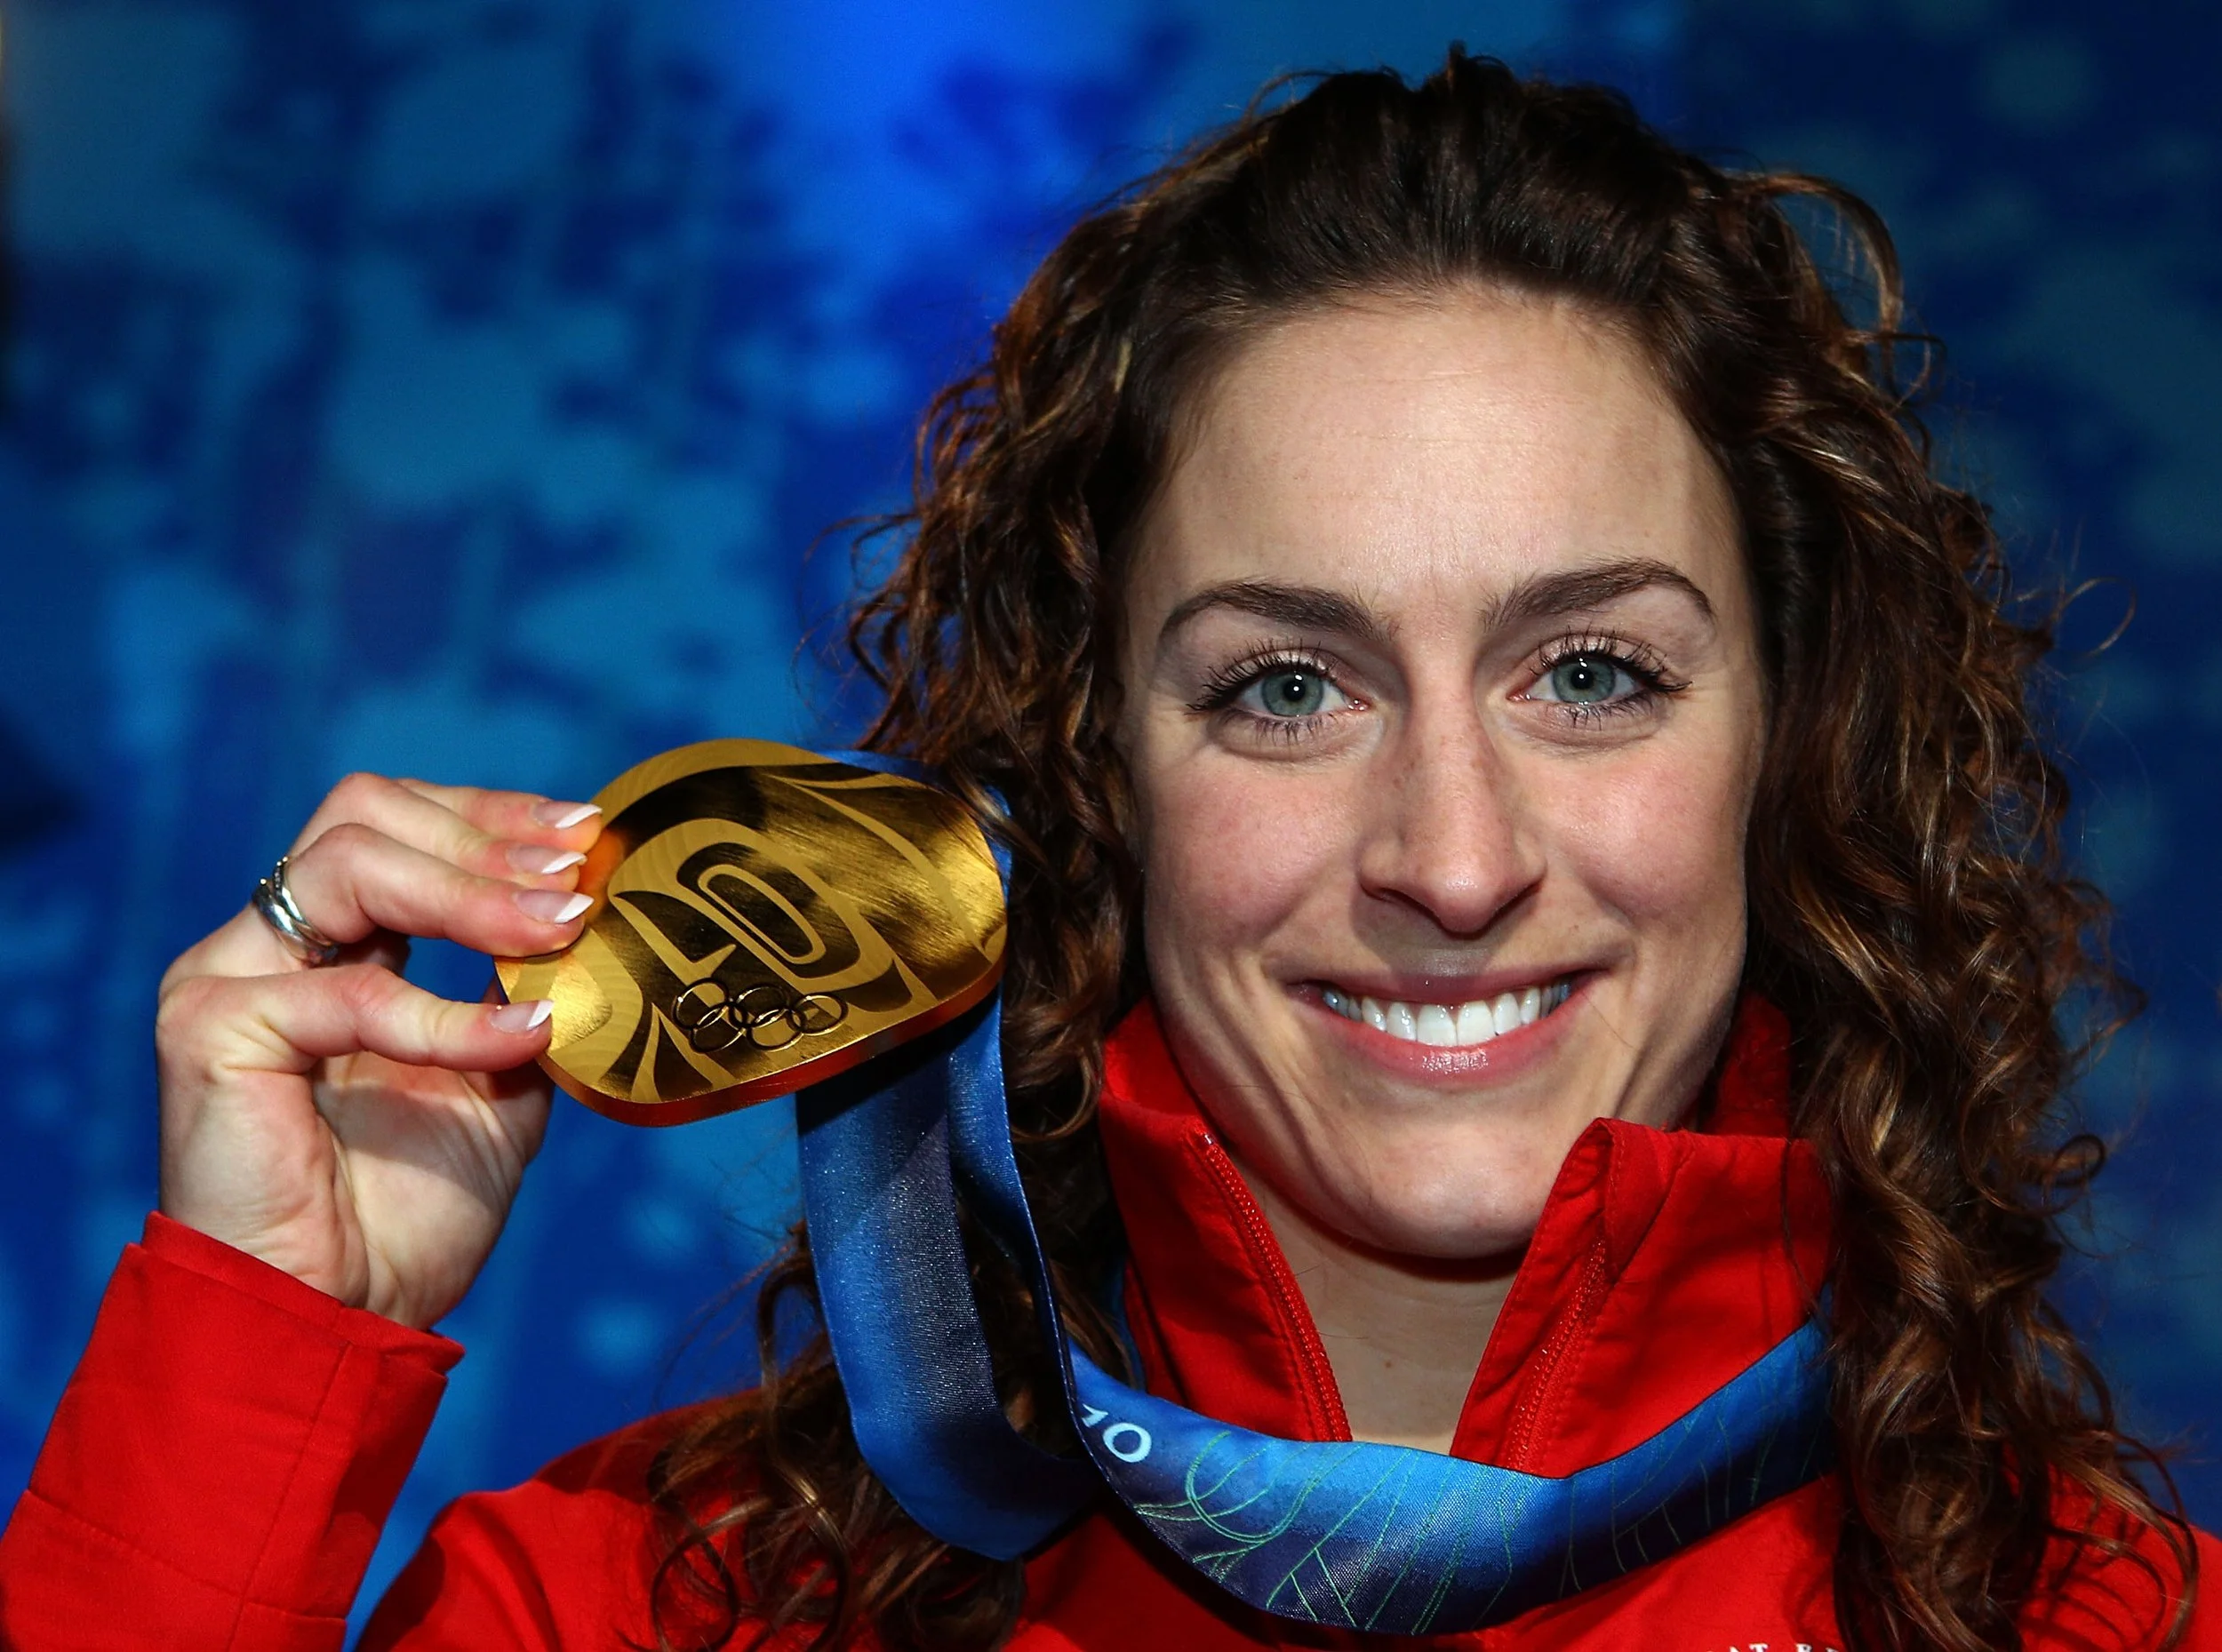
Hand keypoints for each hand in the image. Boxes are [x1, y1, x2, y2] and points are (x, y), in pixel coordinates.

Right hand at [154, 774, 604, 1328]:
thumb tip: (593, 914)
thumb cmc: (410, 1215)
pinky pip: (349, 993)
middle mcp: (265, 945)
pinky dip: (447, 1014)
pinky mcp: (211, 1032)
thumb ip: (529, 994)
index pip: (399, 821)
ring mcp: (226, 978)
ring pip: (348, 864)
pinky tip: (521, 1039)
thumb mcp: (501, 1082)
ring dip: (472, 892)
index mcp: (329, 946)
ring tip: (562, 926)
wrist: (340, 1324)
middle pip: (363, 811)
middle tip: (575, 878)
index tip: (589, 833)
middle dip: (486, 834)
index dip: (494, 815)